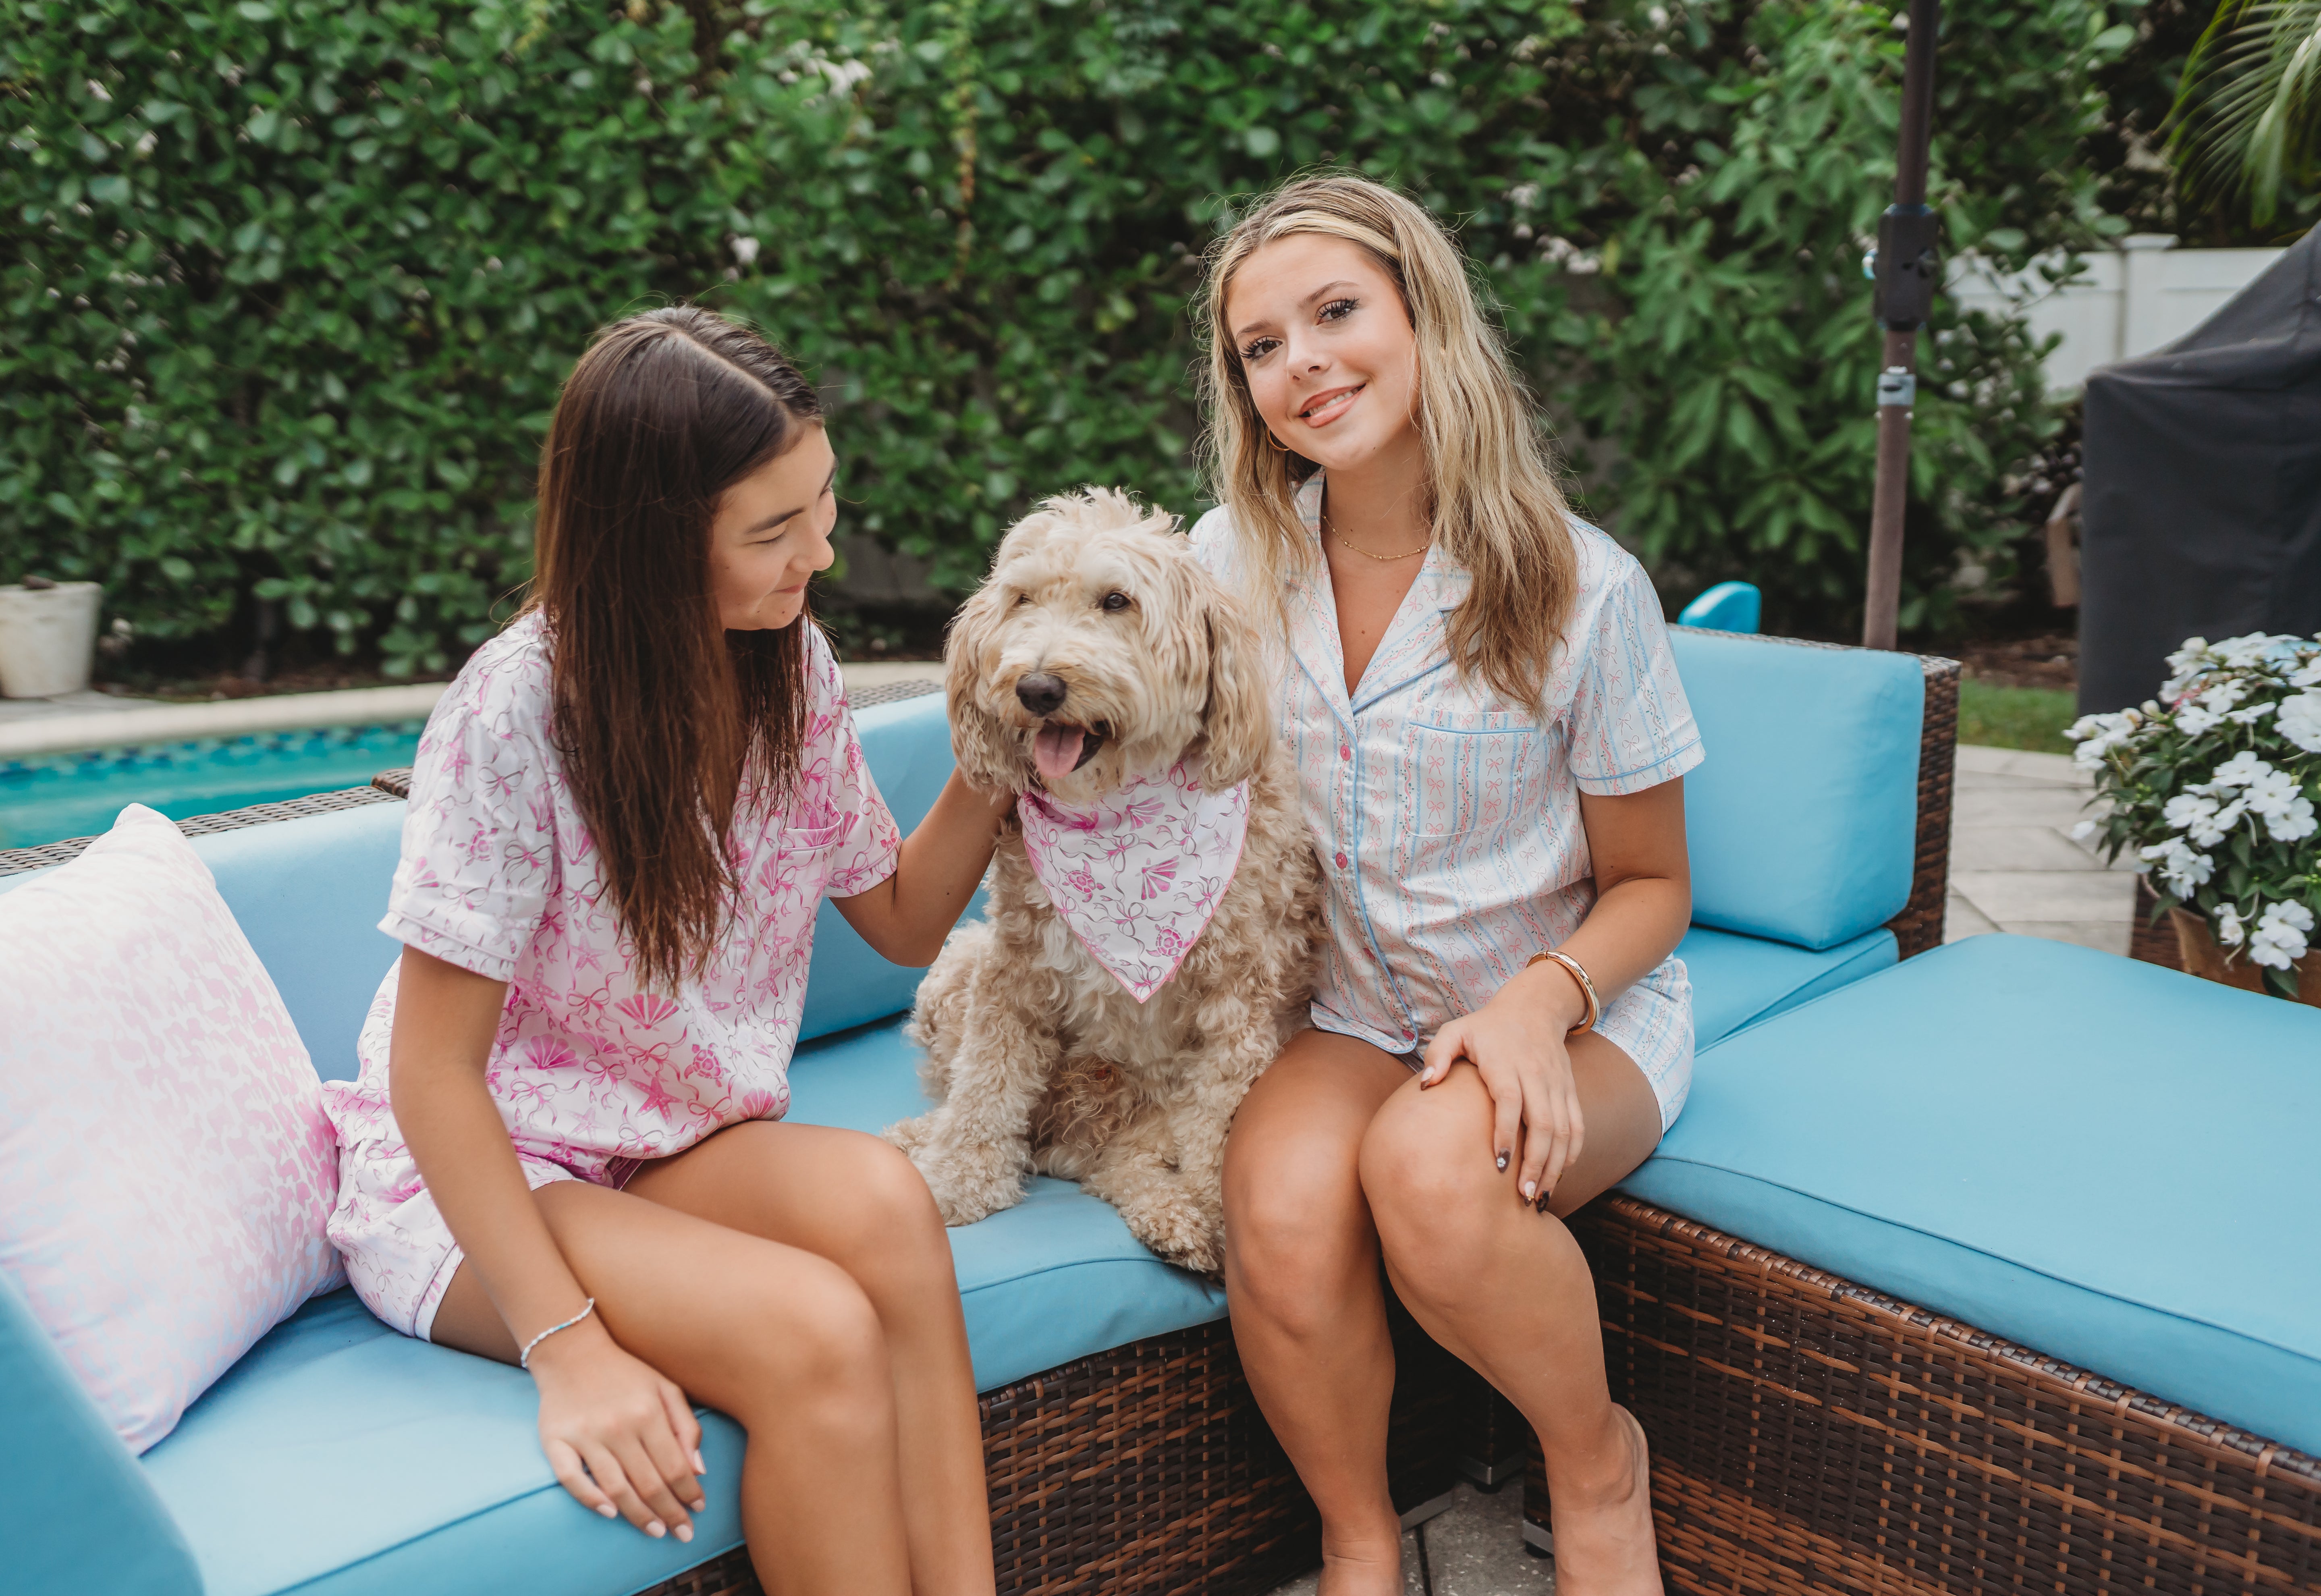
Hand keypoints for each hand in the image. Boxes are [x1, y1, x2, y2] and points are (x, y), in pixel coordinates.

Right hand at [525, 1315, 706, 1540]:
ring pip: (616, 1487)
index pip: (675, 1466)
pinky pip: (571, 1478)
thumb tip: (699, 1469)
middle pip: (649, 1483)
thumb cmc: (625, 1373)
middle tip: (683, 1533)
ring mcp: (585, 1435)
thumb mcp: (664, 1387)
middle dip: (670, 1512)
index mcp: (648, 1412)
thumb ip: (686, 1425)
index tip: (698, 1510)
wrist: (572, 1351)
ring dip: (639, 1515)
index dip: (689, 1493)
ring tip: (655, 1532)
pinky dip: (590, 1499)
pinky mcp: (555, 1440)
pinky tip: (609, 1513)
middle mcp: (618, 1426)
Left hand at [1417, 962, 1587, 1207]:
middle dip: (1536, 1162)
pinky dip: (1571, 1153)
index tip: (1501, 1166)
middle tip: (1523, 1196)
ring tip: (1539, 1197)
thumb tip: (1426, 1086)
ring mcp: (1557, 1085)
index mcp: (1506, 1063)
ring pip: (1563, 1130)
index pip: (1511, 1101)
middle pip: (1543, 1123)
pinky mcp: (1569, 1091)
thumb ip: (1437, 1055)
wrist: (1534, 1008)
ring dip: (1554, 1165)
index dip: (1508, 1133)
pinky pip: (1576, 1126)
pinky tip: (1557, 1176)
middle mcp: (1536, 1075)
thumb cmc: (1486, 1027)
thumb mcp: (1455, 1031)